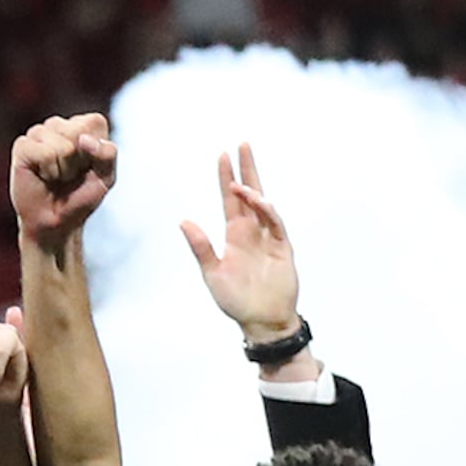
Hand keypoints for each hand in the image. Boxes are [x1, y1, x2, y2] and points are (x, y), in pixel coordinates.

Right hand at [8, 113, 115, 242]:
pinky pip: (44, 153)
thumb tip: (83, 139)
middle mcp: (58, 125)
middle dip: (78, 161)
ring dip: (63, 169)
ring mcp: (37, 134)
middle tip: (69, 175)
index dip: (95, 150)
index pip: (93, 122)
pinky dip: (48, 170)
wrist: (56, 222)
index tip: (87, 167)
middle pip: (77, 131)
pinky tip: (42, 176)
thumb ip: (107, 154)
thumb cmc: (81, 198)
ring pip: (61, 145)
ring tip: (56, 176)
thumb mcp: (106, 177)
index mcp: (82, 125)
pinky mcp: (22, 146)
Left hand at [175, 142, 298, 337]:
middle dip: (246, 169)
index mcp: (235, 235)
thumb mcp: (212, 272)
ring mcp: (269, 238)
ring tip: (238, 182)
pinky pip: (275, 224)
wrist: (261, 320)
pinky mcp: (282, 248)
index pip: (230, 200)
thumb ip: (200, 247)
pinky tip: (259, 201)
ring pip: (263, 205)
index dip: (227, 179)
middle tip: (242, 144)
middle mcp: (252, 231)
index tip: (223, 156)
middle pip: (250, 193)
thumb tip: (183, 221)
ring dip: (252, 192)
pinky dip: (268, 212)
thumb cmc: (236, 300)